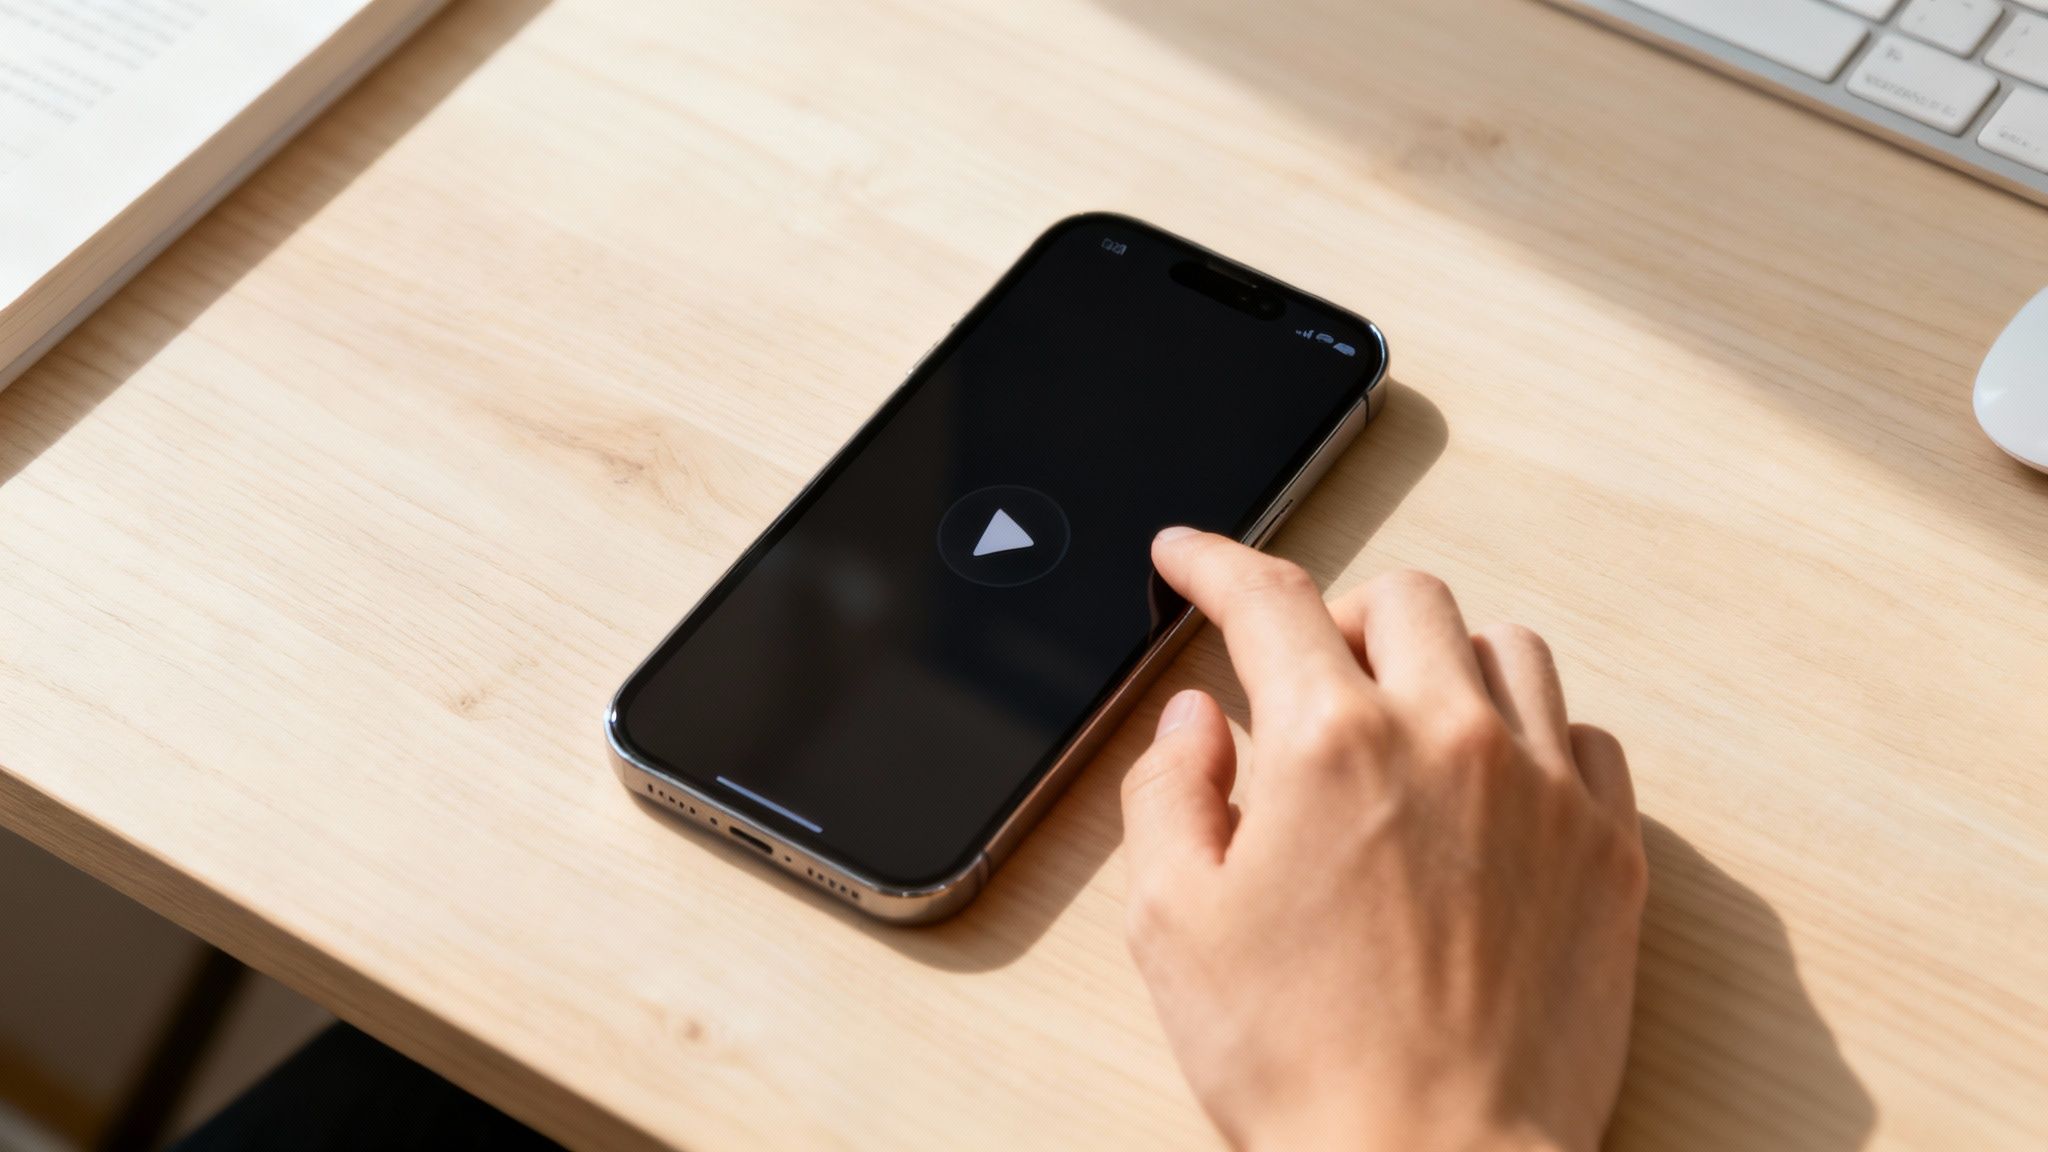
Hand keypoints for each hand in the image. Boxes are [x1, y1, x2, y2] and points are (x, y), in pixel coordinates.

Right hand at [1122, 530, 1646, 1151]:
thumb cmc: (1301, 1064)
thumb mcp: (1174, 924)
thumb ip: (1168, 792)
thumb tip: (1194, 722)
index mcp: (1330, 745)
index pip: (1269, 601)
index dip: (1215, 563)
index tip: (1189, 558)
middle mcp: (1448, 738)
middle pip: (1405, 598)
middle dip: (1339, 615)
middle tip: (1304, 672)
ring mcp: (1543, 791)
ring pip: (1507, 647)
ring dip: (1442, 659)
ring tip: (1401, 721)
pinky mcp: (1609, 854)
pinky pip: (1583, 735)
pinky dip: (1529, 731)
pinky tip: (1489, 781)